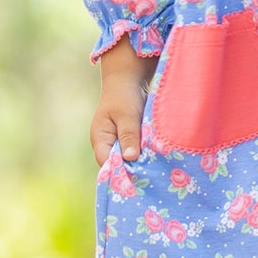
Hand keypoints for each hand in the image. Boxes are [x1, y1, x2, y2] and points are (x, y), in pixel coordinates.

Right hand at [90, 45, 157, 165]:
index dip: (120, 172)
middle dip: (132, 169)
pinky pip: (135, 151)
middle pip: (118, 164)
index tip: (138, 178)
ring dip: (140, 162)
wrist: (128, 78)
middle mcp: (107, 143)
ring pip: (128, 159)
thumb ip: (128, 135)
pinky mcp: (129, 138)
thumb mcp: (127, 115)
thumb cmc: (124, 95)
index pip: (106, 163)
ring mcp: (117, 141)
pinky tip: (157, 159)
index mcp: (100, 139)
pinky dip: (144, 154)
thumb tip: (130, 158)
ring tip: (156, 171)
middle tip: (151, 177)